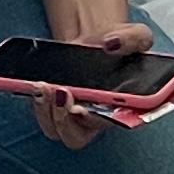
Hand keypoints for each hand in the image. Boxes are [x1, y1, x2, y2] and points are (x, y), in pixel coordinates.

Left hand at [33, 19, 157, 149]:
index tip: (80, 108)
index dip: (94, 121)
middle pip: (75, 137)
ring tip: (44, 86)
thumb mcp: (137, 36)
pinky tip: (36, 84)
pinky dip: (37, 103)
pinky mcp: (55, 107)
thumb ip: (134, 39)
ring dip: (46, 111)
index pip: (110, 126)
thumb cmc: (119, 46)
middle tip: (61, 94)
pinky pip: (42, 115)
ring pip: (55, 130)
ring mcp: (73, 116)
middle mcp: (97, 118)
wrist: (96, 41)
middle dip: (64, 120)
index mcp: (123, 108)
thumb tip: (111, 44)